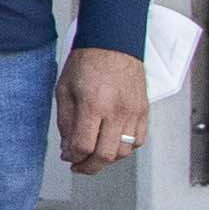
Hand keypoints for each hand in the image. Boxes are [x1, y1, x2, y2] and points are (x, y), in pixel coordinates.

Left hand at [58, 46, 152, 172]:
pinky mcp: (144, 111)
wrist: (113, 42)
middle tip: (78, 166)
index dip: (73, 157)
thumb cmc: (87, 62)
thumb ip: (66, 122)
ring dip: (107, 159)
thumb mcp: (64, 90)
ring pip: (124, 152)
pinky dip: (124, 148)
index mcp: (94, 104)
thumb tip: (68, 149)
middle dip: (89, 167)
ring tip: (93, 156)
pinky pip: (138, 141)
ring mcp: (134, 112)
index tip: (67, 157)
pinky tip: (111, 144)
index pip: (84, 146)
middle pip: (106, 155)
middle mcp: (117, 111)